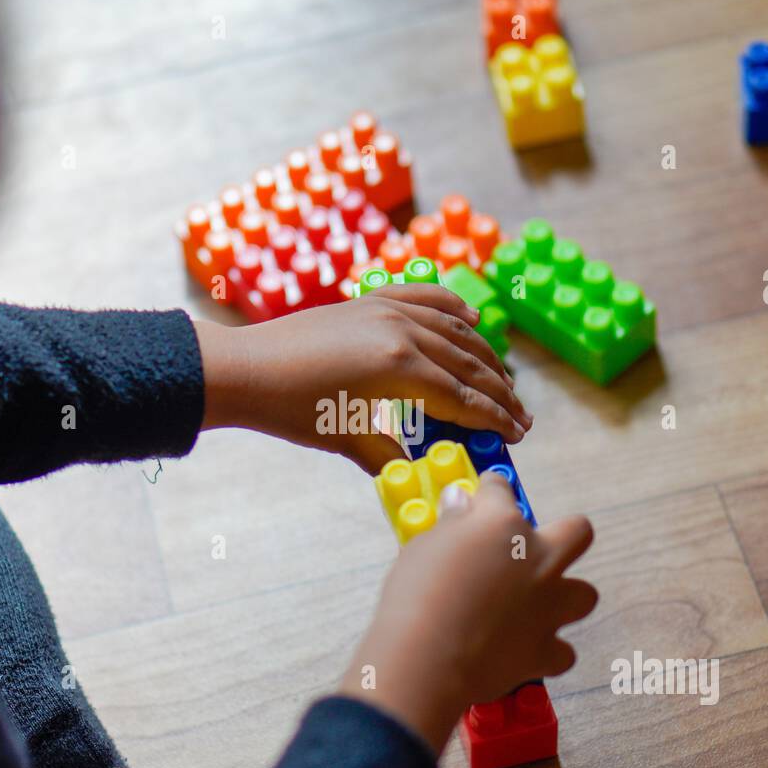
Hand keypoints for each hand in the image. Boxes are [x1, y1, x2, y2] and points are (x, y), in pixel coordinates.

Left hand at [194, 285, 531, 472]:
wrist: (245, 369)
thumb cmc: (290, 410)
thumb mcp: (348, 439)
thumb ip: (392, 455)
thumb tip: (423, 471)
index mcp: (399, 370)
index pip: (463, 399)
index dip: (494, 419)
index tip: (518, 435)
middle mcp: (402, 332)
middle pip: (469, 365)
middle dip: (500, 393)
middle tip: (522, 416)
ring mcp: (387, 309)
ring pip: (454, 331)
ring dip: (485, 356)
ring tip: (504, 380)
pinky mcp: (370, 299)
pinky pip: (425, 297)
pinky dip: (452, 308)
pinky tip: (471, 320)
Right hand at [339, 472, 596, 753]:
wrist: (425, 661)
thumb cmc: (414, 596)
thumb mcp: (423, 547)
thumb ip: (451, 524)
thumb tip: (459, 501)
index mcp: (503, 525)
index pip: (500, 491)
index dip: (489, 491)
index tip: (481, 498)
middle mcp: (537, 560)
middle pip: (577, 532)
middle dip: (563, 533)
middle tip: (534, 547)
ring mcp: (548, 606)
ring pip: (585, 595)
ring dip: (564, 597)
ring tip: (538, 603)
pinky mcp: (545, 650)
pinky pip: (562, 652)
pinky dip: (547, 651)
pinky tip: (525, 650)